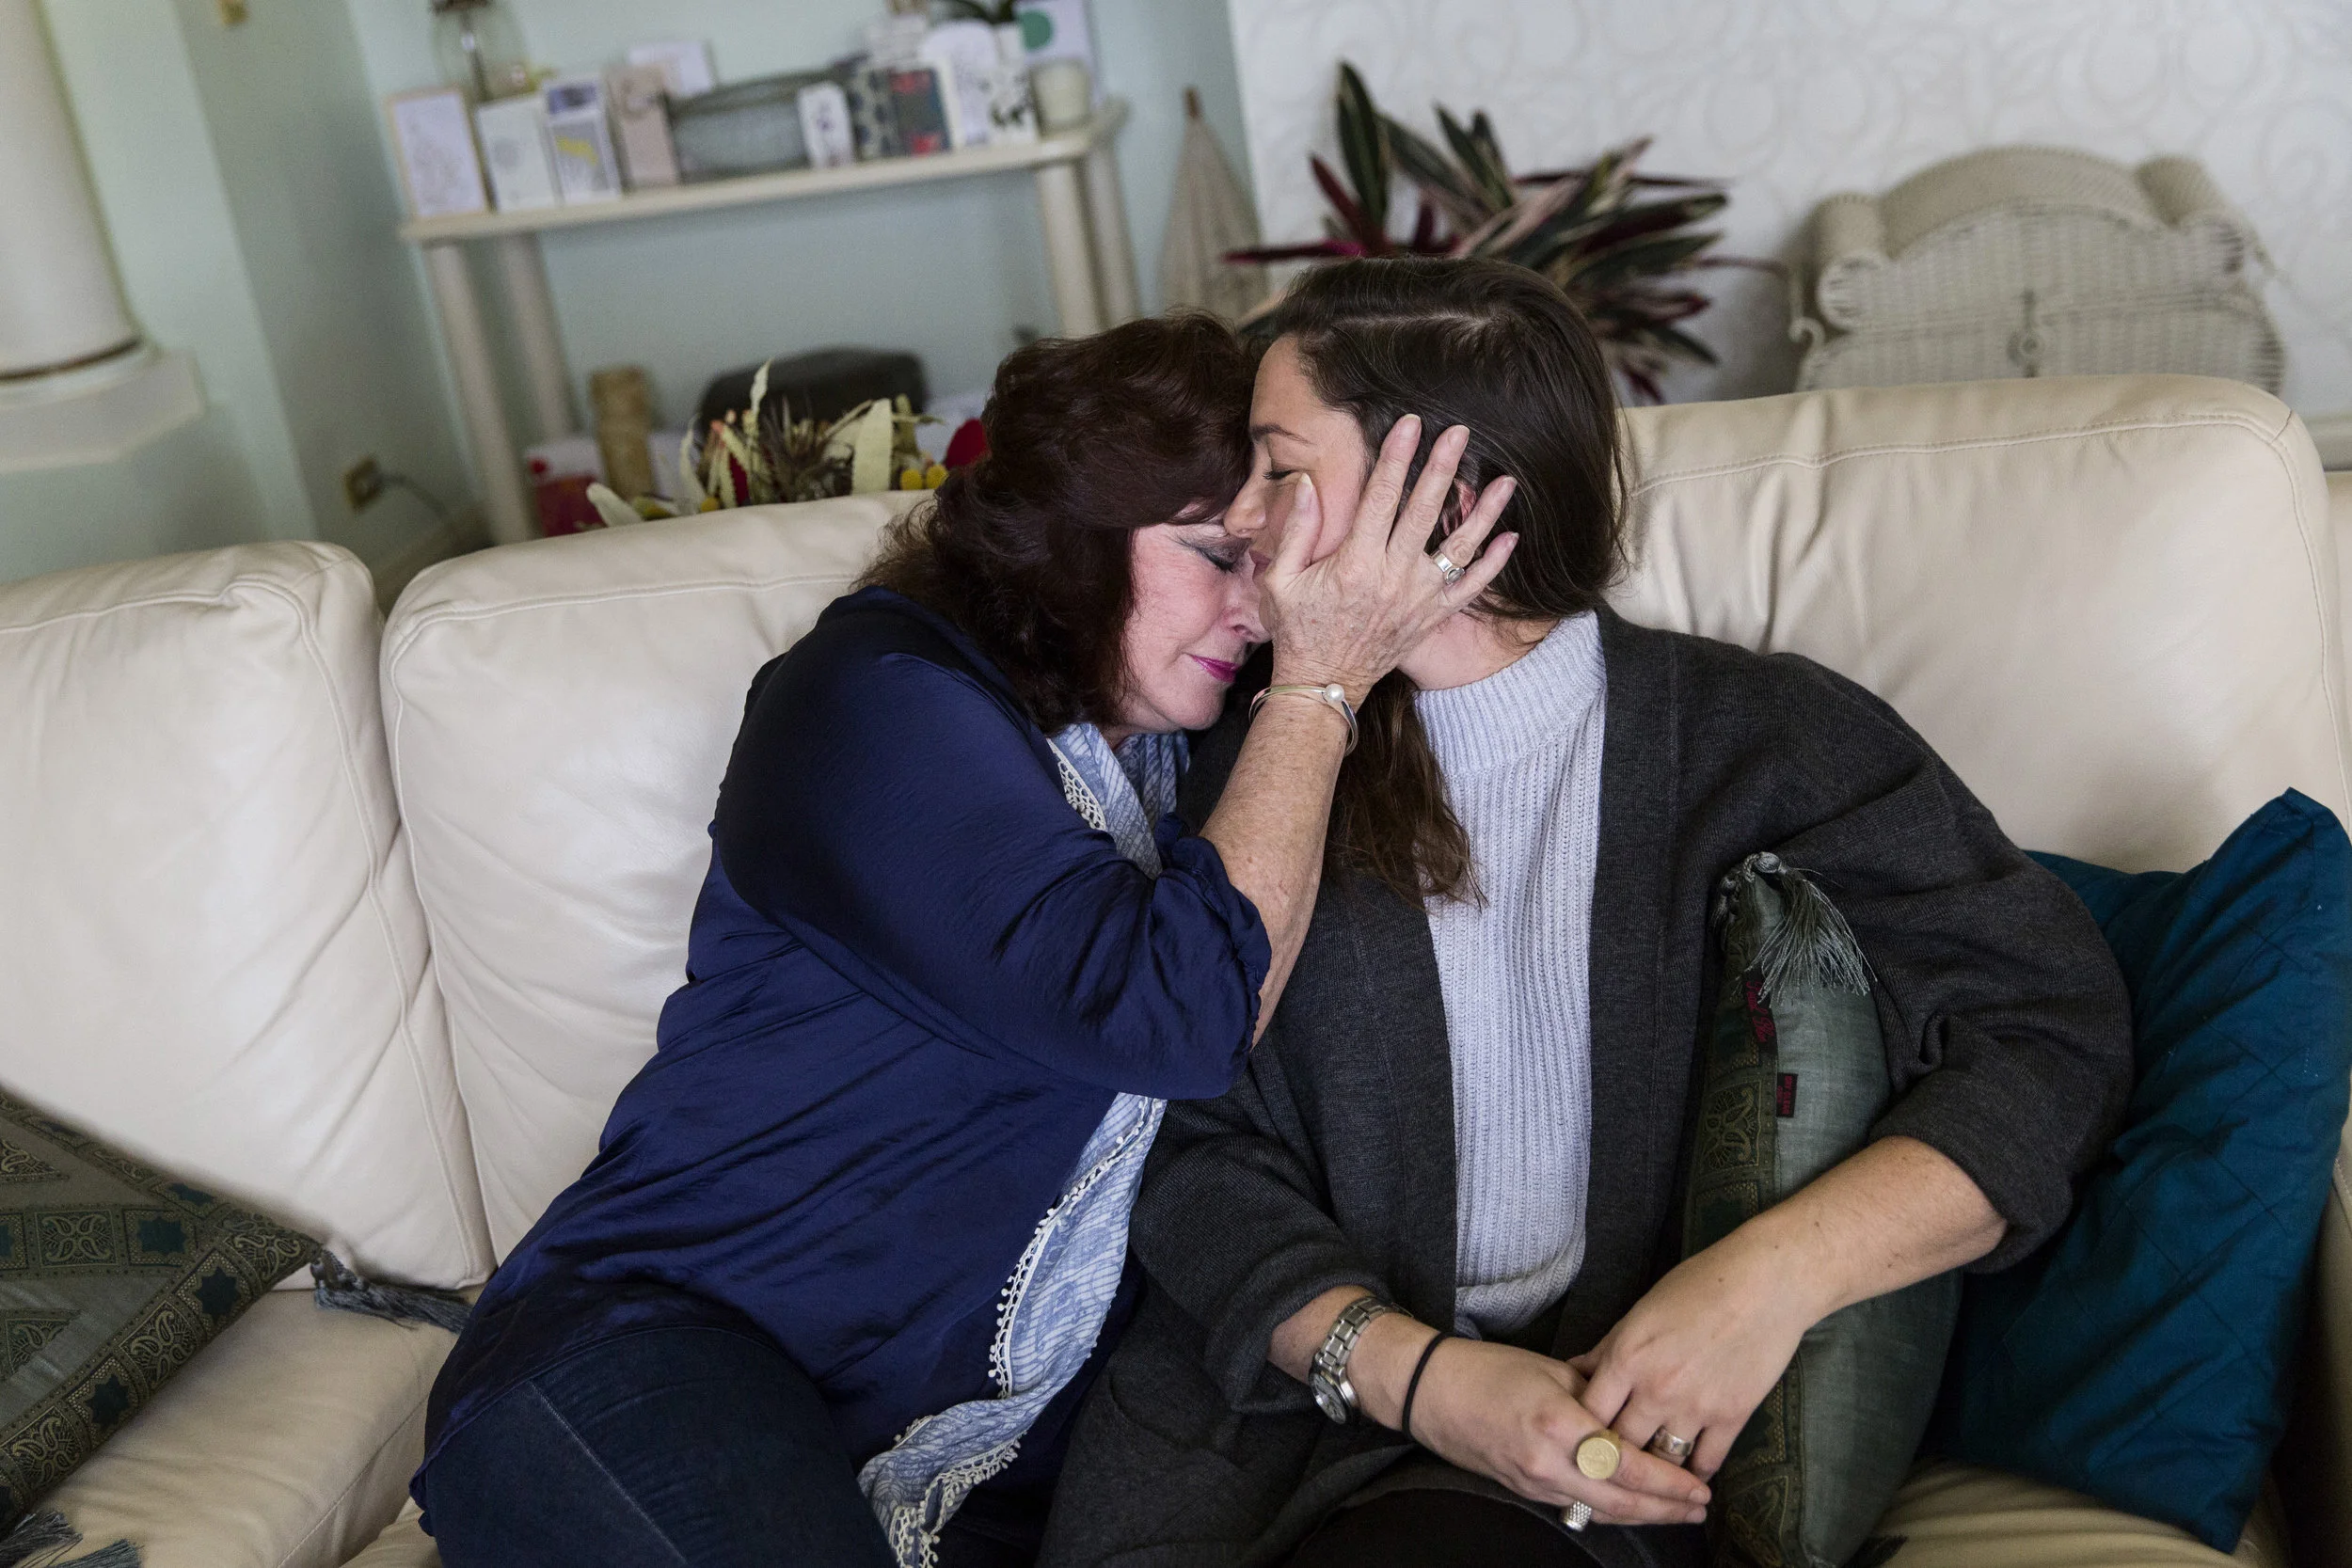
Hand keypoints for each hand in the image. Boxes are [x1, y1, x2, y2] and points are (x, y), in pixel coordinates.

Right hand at [1258, 415, 1516, 704]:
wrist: (1323, 684)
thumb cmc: (1297, 630)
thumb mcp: (1280, 581)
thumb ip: (1296, 531)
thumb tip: (1307, 484)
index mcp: (1355, 562)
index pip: (1381, 496)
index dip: (1397, 456)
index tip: (1410, 425)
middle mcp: (1393, 576)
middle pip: (1425, 509)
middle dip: (1443, 466)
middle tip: (1460, 432)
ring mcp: (1419, 597)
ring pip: (1460, 547)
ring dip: (1485, 512)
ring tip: (1506, 481)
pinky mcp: (1432, 616)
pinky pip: (1470, 588)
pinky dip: (1493, 564)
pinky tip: (1511, 538)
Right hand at [1407, 1336, 1710, 1526]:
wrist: (1431, 1392)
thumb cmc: (1488, 1370)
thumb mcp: (1551, 1370)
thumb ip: (1596, 1393)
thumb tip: (1634, 1408)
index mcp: (1558, 1423)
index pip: (1626, 1463)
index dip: (1667, 1480)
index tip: (1699, 1484)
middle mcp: (1548, 1462)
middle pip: (1620, 1500)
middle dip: (1666, 1508)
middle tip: (1700, 1507)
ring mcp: (1535, 1482)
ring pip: (1600, 1511)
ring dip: (1643, 1516)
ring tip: (1677, 1513)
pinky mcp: (1525, 1490)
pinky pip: (1578, 1507)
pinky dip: (1610, 1509)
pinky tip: (1632, 1506)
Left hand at [1569, 1227, 1819, 1479]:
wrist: (1765, 1284)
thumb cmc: (1699, 1285)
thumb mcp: (1641, 1311)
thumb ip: (1607, 1348)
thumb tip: (1575, 1371)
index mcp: (1626, 1358)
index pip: (1588, 1416)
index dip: (1581, 1433)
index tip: (1582, 1441)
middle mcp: (1655, 1389)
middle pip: (1620, 1446)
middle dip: (1613, 1459)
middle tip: (1611, 1467)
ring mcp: (1694, 1407)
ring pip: (1661, 1463)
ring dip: (1654, 1471)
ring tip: (1647, 1476)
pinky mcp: (1732, 1417)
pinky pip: (1706, 1463)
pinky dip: (1694, 1474)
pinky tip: (1688, 1478)